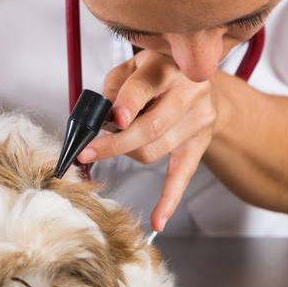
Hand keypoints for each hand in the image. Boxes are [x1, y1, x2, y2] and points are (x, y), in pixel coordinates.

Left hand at [78, 51, 219, 231]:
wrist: (198, 82)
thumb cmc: (156, 72)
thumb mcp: (132, 66)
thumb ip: (114, 88)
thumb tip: (99, 118)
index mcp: (166, 67)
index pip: (145, 87)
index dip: (128, 104)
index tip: (113, 119)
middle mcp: (189, 92)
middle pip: (151, 128)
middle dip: (116, 144)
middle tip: (88, 152)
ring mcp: (199, 120)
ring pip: (155, 150)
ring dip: (127, 153)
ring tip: (112, 145)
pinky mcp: (200, 144)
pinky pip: (182, 176)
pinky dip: (169, 200)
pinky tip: (157, 220)